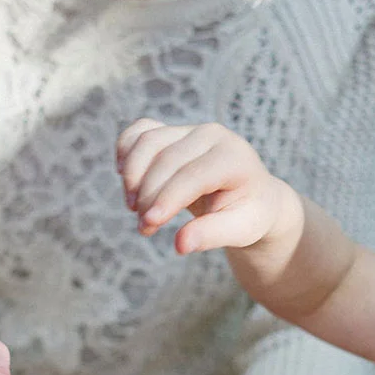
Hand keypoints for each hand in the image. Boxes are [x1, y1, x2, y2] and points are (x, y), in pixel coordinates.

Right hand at [116, 118, 286, 254]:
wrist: (250, 196)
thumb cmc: (247, 214)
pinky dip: (126, 150)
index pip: (193, 175)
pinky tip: (123, 177)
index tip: (149, 224)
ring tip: (134, 208)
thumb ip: (211, 236)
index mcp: (234, 157)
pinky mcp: (174, 131)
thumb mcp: (240, 230)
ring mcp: (190, 129)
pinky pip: (141, 131)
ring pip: (148, 141)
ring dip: (132, 176)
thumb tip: (180, 245)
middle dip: (148, 195)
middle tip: (144, 228)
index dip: (167, 198)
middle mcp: (212, 135)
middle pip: (166, 159)